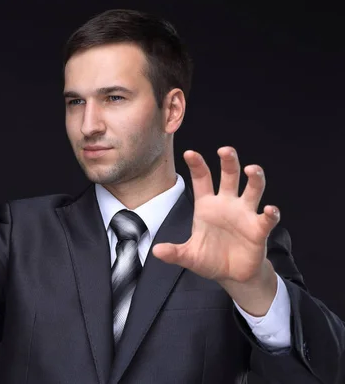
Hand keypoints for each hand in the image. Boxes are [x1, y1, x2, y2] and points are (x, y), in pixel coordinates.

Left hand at [152, 147, 280, 283]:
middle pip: (230, 176)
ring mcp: (245, 214)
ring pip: (253, 189)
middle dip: (229, 161)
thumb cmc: (210, 258)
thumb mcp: (188, 256)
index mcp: (207, 205)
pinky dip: (270, 213)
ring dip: (255, 178)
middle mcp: (227, 204)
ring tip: (252, 169)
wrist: (232, 275)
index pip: (202, 179)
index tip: (190, 153)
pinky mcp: (258, 229)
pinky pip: (266, 219)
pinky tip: (269, 209)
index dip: (197, 165)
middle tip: (225, 150)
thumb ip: (174, 252)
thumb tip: (156, 251)